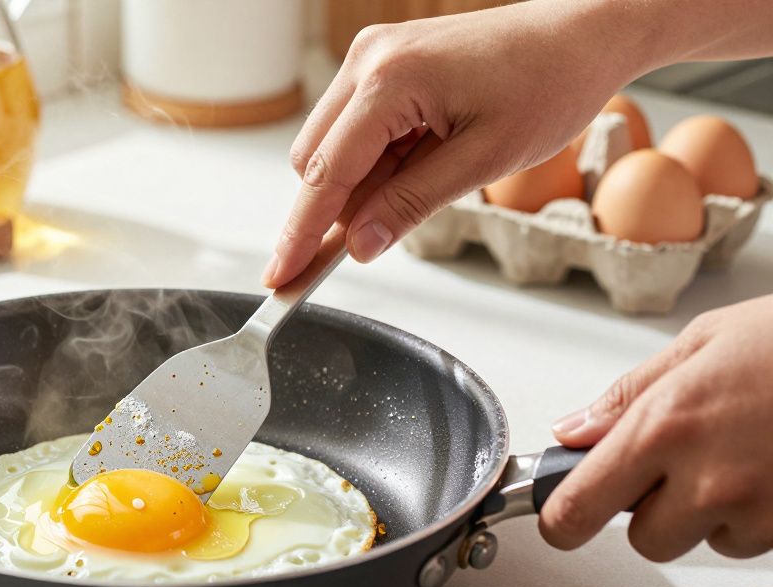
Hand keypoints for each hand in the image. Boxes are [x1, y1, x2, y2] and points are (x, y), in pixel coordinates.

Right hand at [266, 1, 647, 286]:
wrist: (582, 32)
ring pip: (330, 146)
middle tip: (378, 238)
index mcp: (389, 80)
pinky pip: (353, 126)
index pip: (325, 174)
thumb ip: (412, 204)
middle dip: (335, 207)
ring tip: (432, 177)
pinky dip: (375, 159)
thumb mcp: (484, 160)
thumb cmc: (548, 84)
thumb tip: (359, 247)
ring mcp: (371, 56)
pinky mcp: (383, 62)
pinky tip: (422, 160)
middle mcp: (367, 59)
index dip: (301, 232)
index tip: (281, 276)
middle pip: (313, 160)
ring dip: (361, 182)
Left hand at [540, 296, 772, 560]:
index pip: (579, 506)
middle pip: (645, 540)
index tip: (558, 519)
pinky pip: (757, 541)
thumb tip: (573, 430)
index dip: (561, 521)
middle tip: (682, 463)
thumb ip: (628, 395)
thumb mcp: (702, 342)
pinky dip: (759, 515)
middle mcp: (707, 477)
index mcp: (665, 425)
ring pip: (707, 542)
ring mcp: (759, 508)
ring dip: (714, 513)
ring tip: (746, 451)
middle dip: (654, 511)